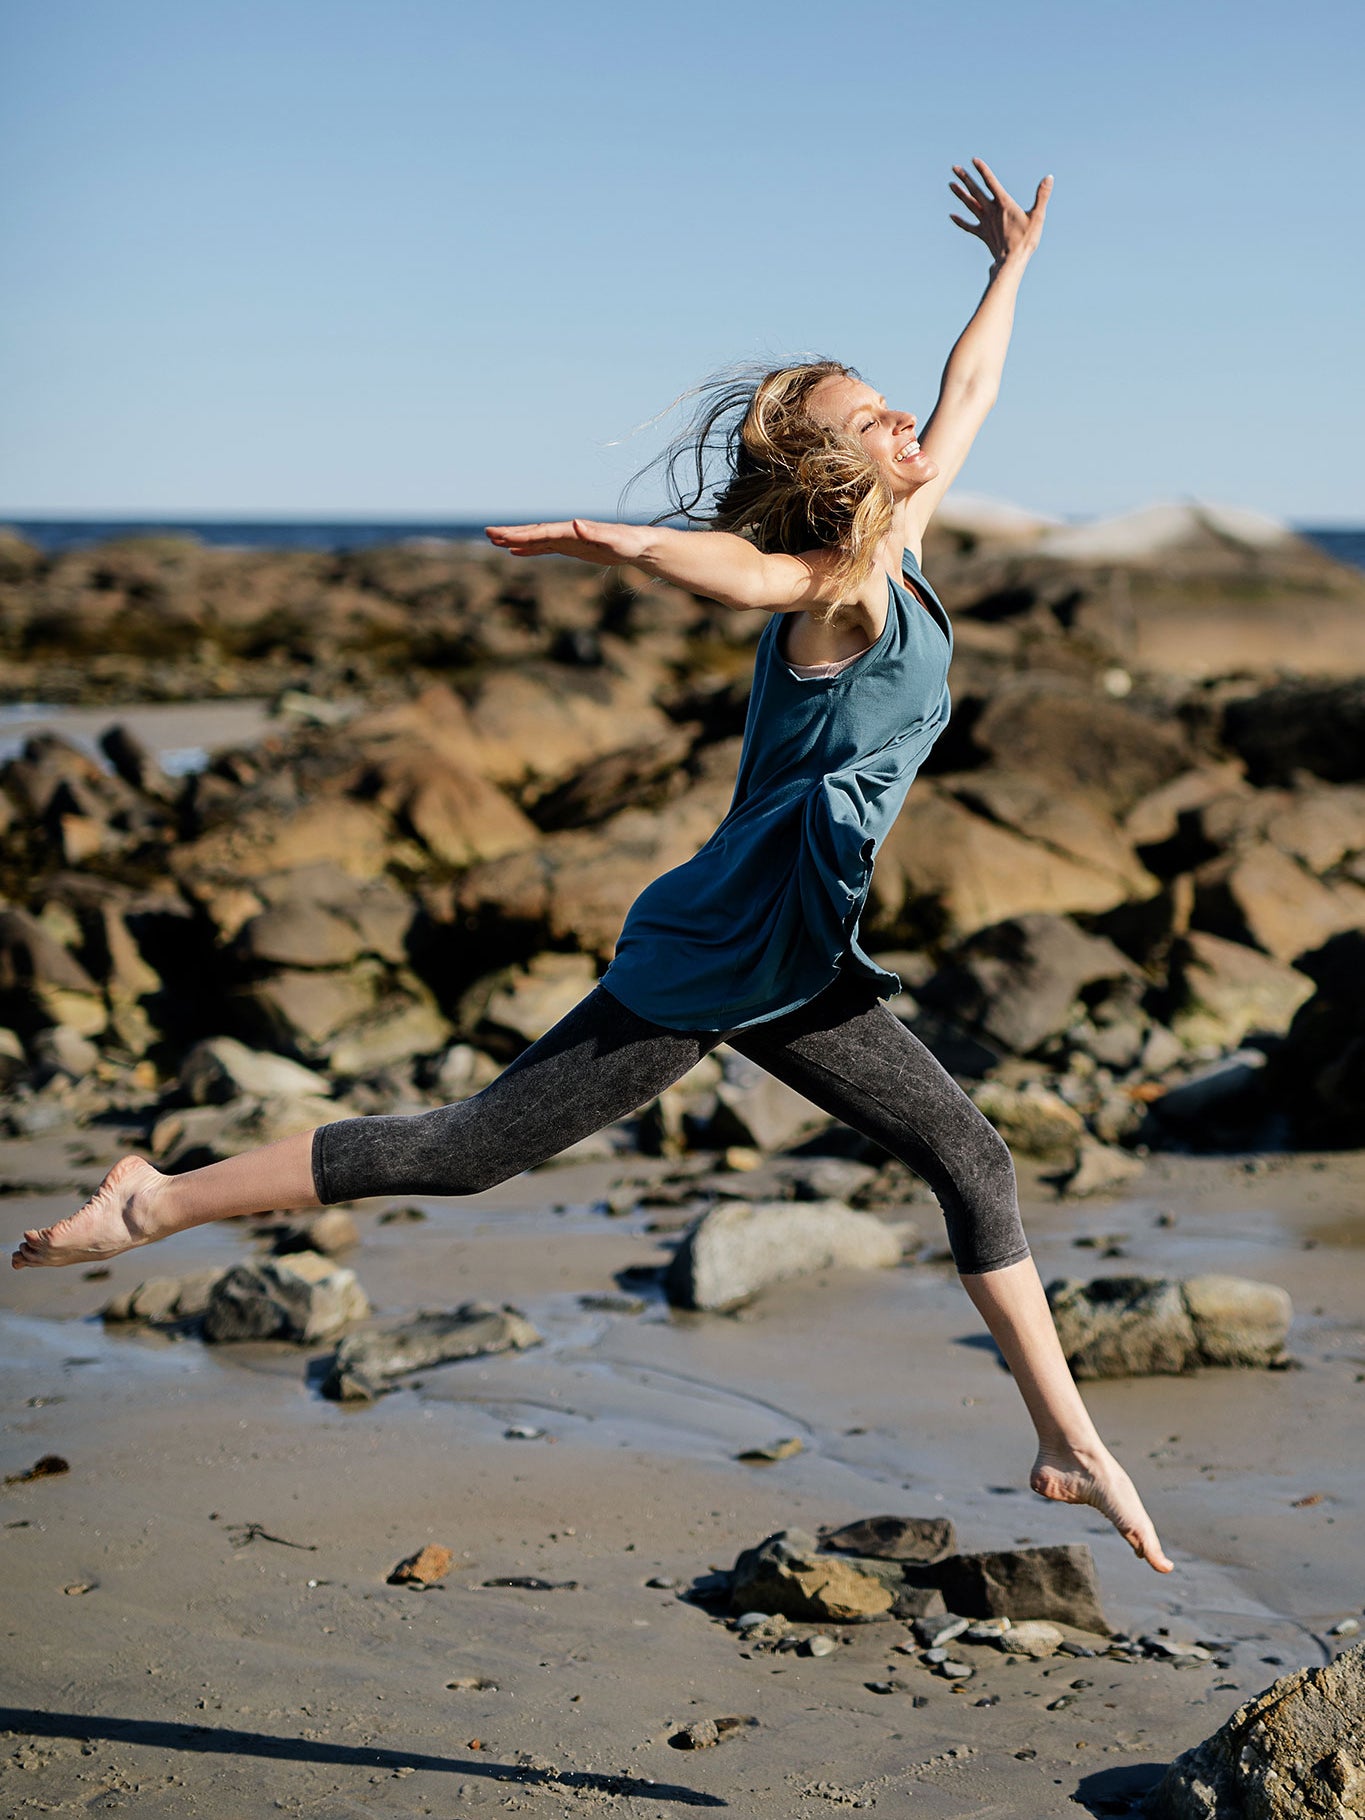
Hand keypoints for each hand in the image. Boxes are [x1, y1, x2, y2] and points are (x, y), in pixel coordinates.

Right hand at [484, 518, 646, 565]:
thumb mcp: (615, 541)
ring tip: (494, 541)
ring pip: (536, 539)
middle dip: (511, 533)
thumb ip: (596, 532)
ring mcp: (568, 539)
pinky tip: (516, 552)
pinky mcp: (572, 547)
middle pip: (534, 532)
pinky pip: (545, 548)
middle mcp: (567, 531)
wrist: (640, 545)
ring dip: (516, 540)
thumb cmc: (629, 543)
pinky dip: (529, 549)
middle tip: (487, 533)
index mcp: (573, 530)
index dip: (521, 534)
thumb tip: (575, 523)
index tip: (501, 535)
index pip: (542, 532)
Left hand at [949, 159, 1051, 264]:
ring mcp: (985, 222)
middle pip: (975, 191)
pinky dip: (960, 221)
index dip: (982, 170)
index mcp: (1004, 204)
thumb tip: (1049, 177)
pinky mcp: (983, 234)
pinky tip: (952, 216)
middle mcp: (991, 211)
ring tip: (950, 184)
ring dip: (960, 194)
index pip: (991, 182)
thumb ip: (1042, 196)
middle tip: (954, 168)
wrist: (1012, 261)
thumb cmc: (1026, 240)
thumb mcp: (1037, 216)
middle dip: (965, 178)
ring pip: (970, 205)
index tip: (973, 160)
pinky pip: (969, 226)